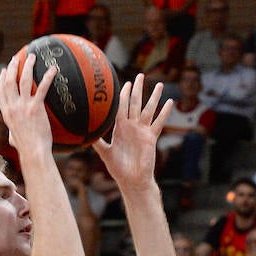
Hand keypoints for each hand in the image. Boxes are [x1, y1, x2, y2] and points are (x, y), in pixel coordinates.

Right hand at [0, 50, 54, 154]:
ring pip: (23, 80)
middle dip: (13, 67)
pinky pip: (42, 88)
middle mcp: (13, 107)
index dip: (2, 79)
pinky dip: (47, 77)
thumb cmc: (26, 149)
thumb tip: (12, 138)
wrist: (33, 152)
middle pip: (10, 81)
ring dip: (27, 66)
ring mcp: (23, 106)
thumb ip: (12, 134)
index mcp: (6, 114)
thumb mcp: (14, 139)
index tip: (5, 70)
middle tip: (17, 58)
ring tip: (32, 57)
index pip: (0, 92)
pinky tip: (53, 69)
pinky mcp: (36, 108)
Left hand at [95, 74, 171, 191]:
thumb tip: (85, 134)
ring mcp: (142, 131)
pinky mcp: (151, 138)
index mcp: (120, 128)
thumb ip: (97, 142)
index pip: (121, 107)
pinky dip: (164, 113)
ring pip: (149, 110)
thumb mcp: (105, 154)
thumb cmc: (118, 169)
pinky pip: (159, 123)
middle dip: (137, 89)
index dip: (123, 95)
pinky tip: (169, 102)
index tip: (125, 83)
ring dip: (154, 97)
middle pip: (135, 103)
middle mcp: (132, 127)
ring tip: (159, 84)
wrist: (132, 180)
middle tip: (140, 75)